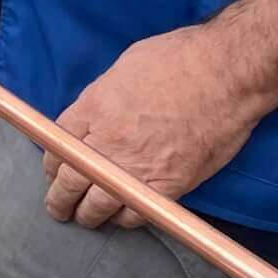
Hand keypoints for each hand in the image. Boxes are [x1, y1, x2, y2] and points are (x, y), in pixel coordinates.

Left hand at [42, 26, 263, 228]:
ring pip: (97, 205)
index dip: (52, 164)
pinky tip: (122, 216)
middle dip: (60, 199)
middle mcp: (107, 141)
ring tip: (86, 218)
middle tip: (59, 207)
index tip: (55, 172)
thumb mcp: (123, 68)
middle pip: (69, 181)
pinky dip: (125, 218)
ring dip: (88, 215)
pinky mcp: (168, 185)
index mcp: (93, 107)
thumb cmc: (179, 59)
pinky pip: (135, 214)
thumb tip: (95, 117)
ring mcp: (136, 166)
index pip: (56, 146)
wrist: (225, 73)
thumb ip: (102, 98)